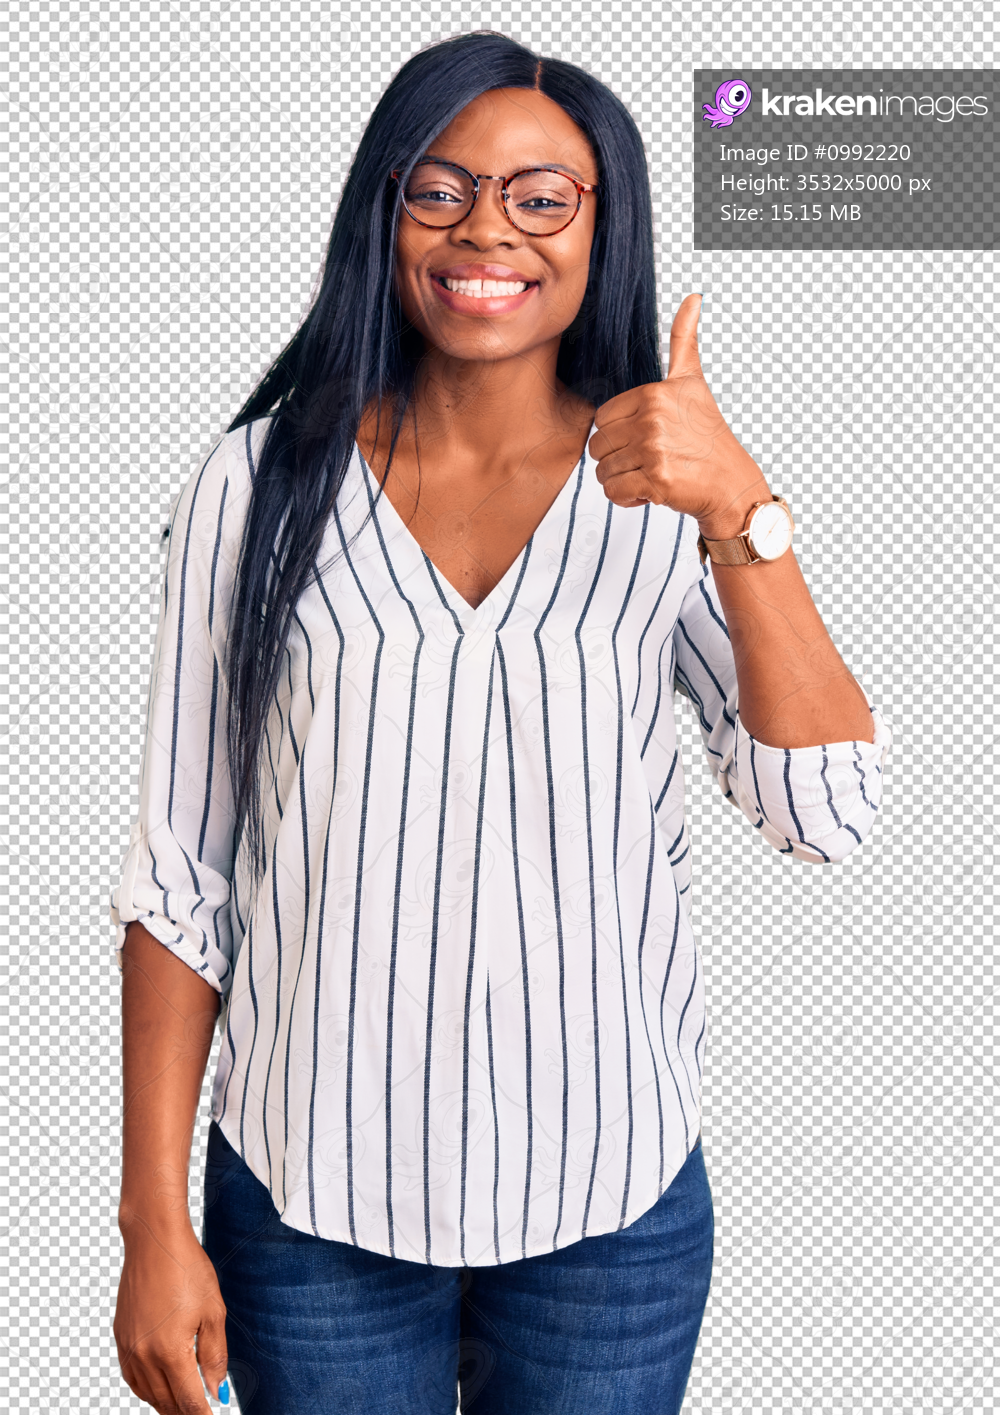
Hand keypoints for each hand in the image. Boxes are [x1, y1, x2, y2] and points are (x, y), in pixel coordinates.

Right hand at [114, 1224, 227, 1413]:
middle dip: (185, 1413)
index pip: (188, 1400)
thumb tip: (217, 1391)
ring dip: (165, 1405)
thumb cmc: (187, 1269)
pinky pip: (132, 1377)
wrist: (153, 1241)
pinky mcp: (120, 1337)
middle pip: (166, 1402)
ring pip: (147, 1394)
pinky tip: (158, 1388)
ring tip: (183, 1408)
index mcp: (170, 1351)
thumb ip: (214, 1356)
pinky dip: (146, 1390)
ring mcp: (129, 1347)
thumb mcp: (213, 1311)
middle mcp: (145, 1355)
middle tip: (202, 1412)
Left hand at [588, 293, 771, 537]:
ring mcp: (654, 451)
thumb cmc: (708, 435)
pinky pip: (614, 491)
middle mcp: (652, 420)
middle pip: (598, 445)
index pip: (602, 419)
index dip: (618, 434)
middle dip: (617, 458)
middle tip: (646, 460)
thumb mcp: (694, 382)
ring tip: (649, 474)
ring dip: (621, 479)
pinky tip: (650, 491)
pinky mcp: (656, 481)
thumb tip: (693, 297)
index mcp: (653, 395)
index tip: (644, 438)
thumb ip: (684, 341)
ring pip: (603, 471)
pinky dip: (627, 498)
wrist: (731, 483)